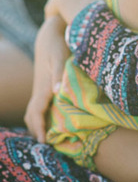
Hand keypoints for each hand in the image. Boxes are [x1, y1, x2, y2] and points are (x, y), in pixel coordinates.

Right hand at [24, 15, 68, 141]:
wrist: (49, 35)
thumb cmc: (57, 45)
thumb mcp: (60, 56)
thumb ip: (59, 74)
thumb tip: (58, 92)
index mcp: (43, 88)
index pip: (37, 113)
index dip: (40, 128)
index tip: (43, 142)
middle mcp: (39, 90)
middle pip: (32, 116)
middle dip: (36, 131)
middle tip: (44, 146)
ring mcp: (39, 88)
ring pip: (32, 111)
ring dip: (35, 124)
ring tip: (43, 137)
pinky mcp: (42, 85)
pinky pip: (36, 105)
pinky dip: (38, 116)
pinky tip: (46, 120)